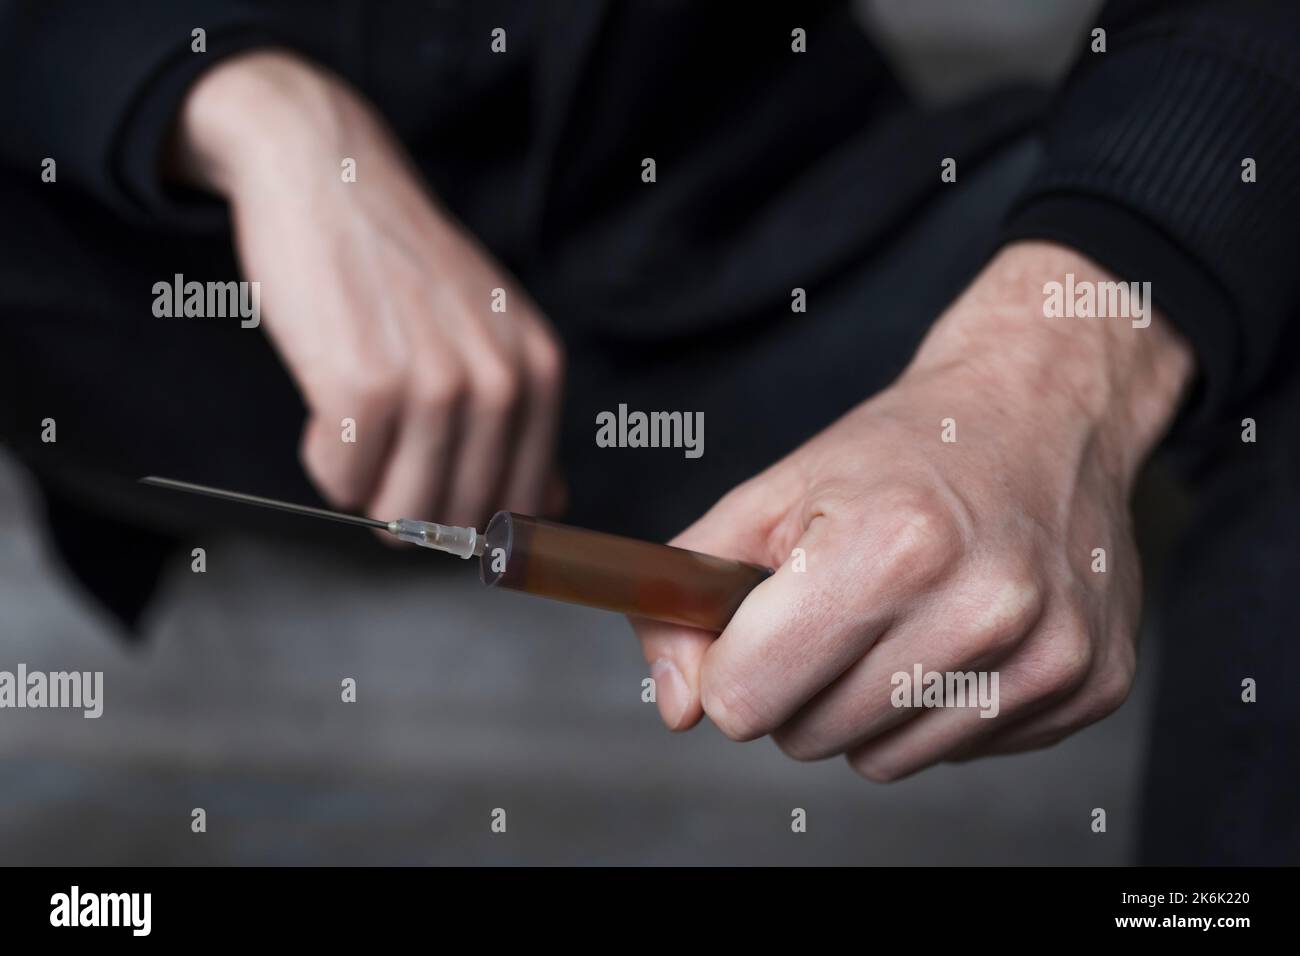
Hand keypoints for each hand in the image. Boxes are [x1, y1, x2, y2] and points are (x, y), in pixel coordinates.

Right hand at [172, 50, 563, 526]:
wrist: (332, 180)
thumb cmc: (403, 266)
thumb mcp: (491, 332)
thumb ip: (524, 420)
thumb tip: (546, 508)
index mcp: (540, 373)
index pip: (521, 505)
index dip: (469, 519)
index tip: (433, 493)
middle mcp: (501, 383)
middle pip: (458, 520)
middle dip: (411, 510)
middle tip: (381, 456)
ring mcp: (436, 384)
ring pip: (402, 514)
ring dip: (365, 489)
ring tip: (356, 430)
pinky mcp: (366, 385)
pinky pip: (342, 480)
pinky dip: (324, 460)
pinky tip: (325, 406)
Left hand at [633, 241, 1192, 779]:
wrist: (1042, 411)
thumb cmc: (903, 452)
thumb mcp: (773, 494)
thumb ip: (690, 593)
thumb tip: (677, 706)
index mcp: (892, 547)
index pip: (748, 698)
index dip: (734, 665)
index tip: (756, 627)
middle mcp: (982, 607)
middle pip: (809, 737)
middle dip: (799, 685)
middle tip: (835, 610)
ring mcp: (1049, 653)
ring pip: (882, 761)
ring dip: (866, 707)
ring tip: (898, 620)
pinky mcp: (1091, 685)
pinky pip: (958, 754)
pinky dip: (939, 709)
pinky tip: (959, 634)